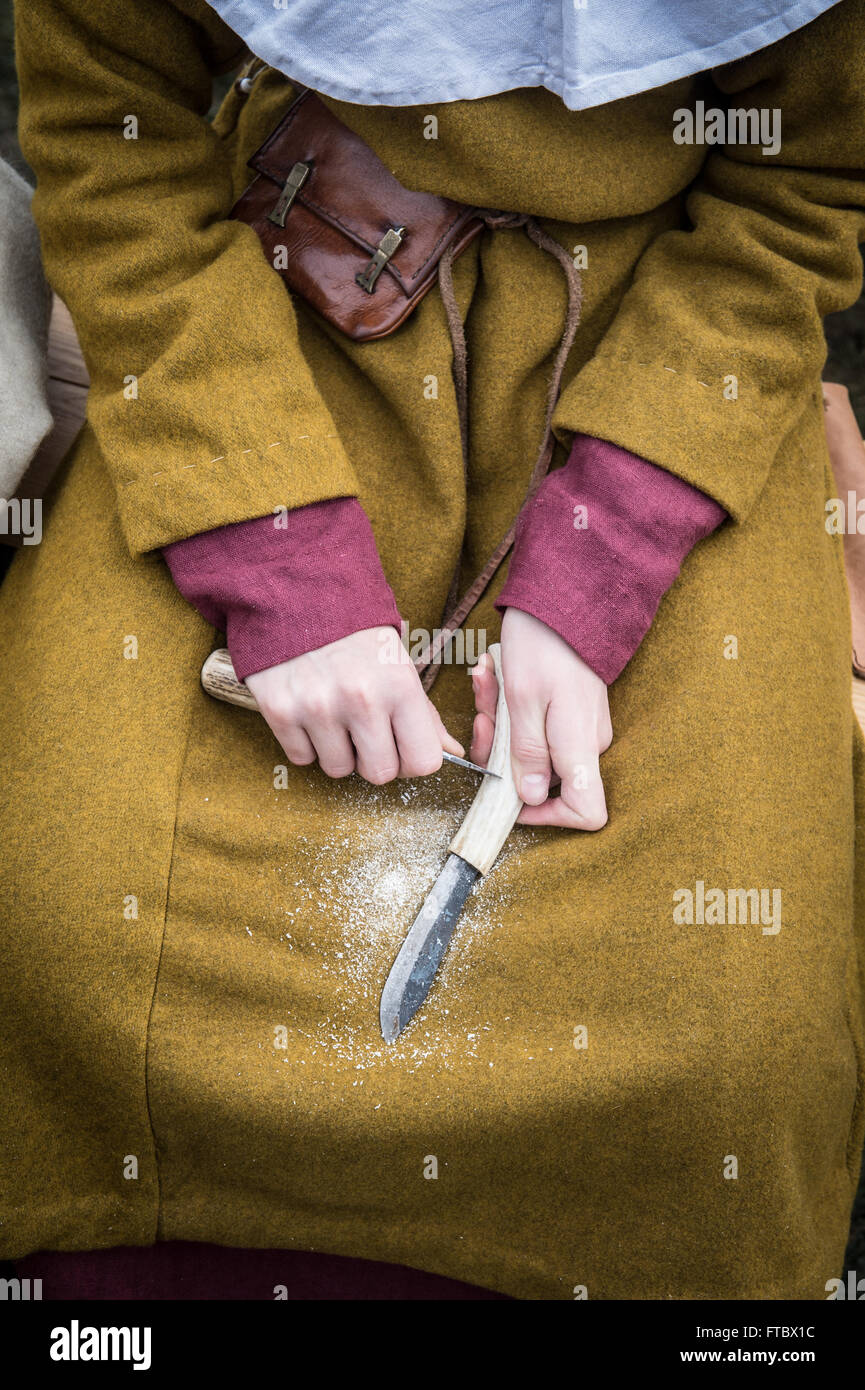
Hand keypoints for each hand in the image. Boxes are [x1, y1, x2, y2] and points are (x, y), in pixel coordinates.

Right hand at [245, 626, 463, 782]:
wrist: (298, 595)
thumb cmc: (356, 633)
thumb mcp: (398, 664)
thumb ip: (424, 712)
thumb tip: (451, 750)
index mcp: (399, 685)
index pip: (424, 762)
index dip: (413, 759)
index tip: (401, 746)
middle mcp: (361, 700)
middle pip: (380, 774)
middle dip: (374, 759)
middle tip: (364, 731)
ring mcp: (317, 707)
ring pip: (338, 770)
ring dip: (338, 751)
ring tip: (334, 714)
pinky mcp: (279, 711)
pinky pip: (301, 758)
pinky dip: (305, 743)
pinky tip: (307, 711)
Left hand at [470, 608, 611, 828]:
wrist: (567, 594)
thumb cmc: (543, 642)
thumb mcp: (522, 699)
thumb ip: (527, 753)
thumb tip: (529, 798)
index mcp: (579, 746)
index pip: (586, 812)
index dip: (548, 818)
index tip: (509, 795)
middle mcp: (586, 743)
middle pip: (543, 780)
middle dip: (502, 753)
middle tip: (483, 715)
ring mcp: (580, 727)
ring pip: (532, 749)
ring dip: (500, 723)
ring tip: (486, 683)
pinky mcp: (570, 711)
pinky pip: (536, 725)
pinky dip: (511, 708)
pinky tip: (496, 677)